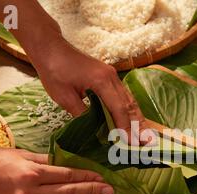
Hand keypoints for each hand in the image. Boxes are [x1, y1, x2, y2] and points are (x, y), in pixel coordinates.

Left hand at [31, 36, 146, 140]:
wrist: (51, 47)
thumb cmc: (54, 70)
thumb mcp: (63, 96)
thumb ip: (81, 113)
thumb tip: (94, 130)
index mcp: (101, 81)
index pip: (118, 108)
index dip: (125, 127)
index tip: (129, 143)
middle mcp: (112, 77)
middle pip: (129, 104)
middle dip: (137, 125)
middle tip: (145, 143)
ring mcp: (112, 75)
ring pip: (129, 100)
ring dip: (136, 118)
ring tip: (144, 135)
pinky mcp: (109, 76)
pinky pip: (123, 95)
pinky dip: (129, 110)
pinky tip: (133, 120)